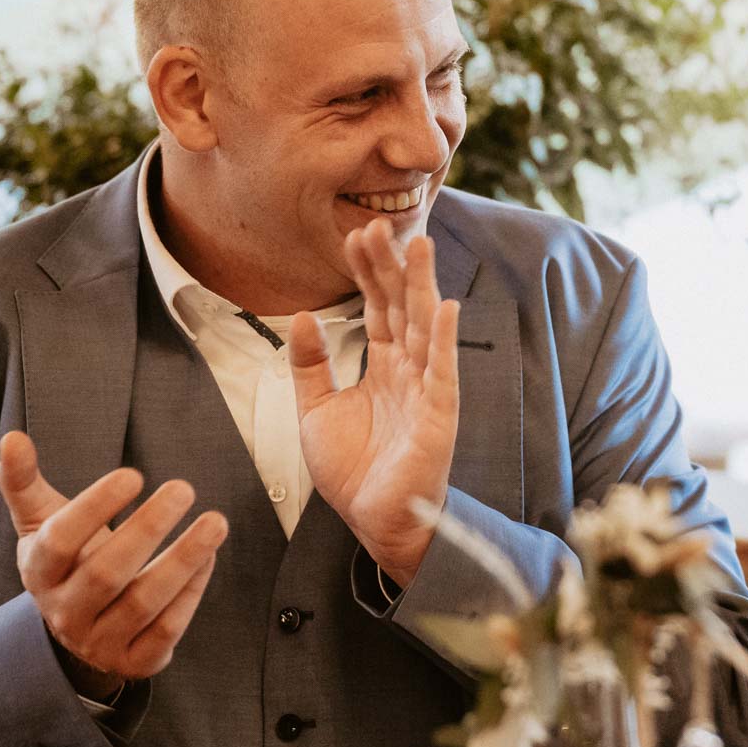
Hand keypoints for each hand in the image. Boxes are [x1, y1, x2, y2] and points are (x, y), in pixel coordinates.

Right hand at [0, 431, 226, 698]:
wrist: (78, 632)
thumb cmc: (68, 560)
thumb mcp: (43, 524)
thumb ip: (25, 483)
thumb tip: (12, 438)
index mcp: (39, 572)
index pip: (61, 539)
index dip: (95, 506)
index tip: (134, 473)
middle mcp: (65, 611)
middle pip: (107, 572)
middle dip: (149, 528)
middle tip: (184, 487)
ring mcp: (99, 641)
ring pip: (144, 603)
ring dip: (184, 560)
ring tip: (215, 521)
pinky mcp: (135, 661)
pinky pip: (167, 629)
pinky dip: (192, 592)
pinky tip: (209, 557)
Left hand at [289, 217, 460, 587]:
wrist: (374, 520)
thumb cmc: (354, 471)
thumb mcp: (316, 411)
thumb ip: (310, 366)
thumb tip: (303, 317)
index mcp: (382, 367)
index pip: (376, 308)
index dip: (366, 274)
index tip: (352, 237)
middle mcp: (408, 370)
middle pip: (400, 306)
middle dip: (391, 267)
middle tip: (377, 226)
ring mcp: (426, 389)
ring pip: (423, 326)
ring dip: (421, 285)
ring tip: (419, 244)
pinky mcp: (439, 414)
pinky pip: (442, 370)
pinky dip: (444, 338)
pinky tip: (443, 306)